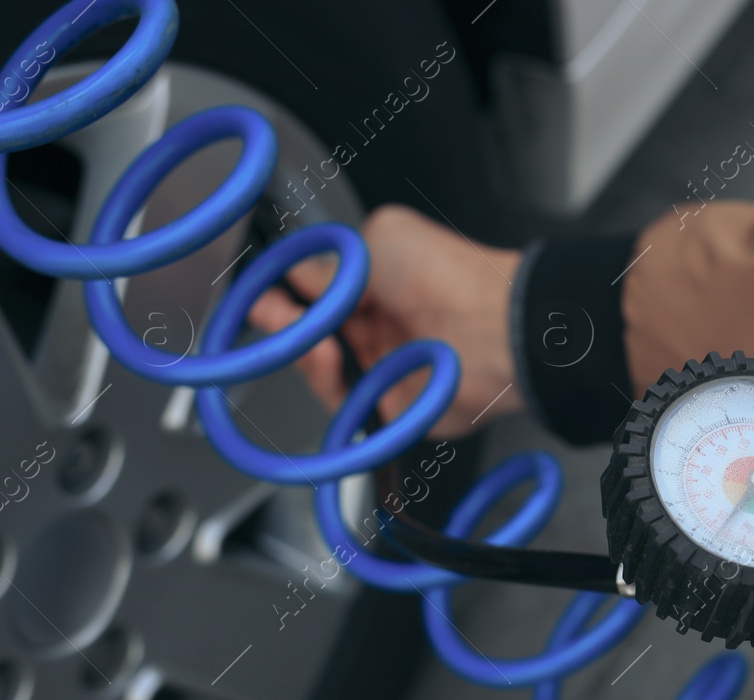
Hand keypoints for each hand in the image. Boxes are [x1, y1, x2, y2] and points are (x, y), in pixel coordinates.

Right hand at [248, 204, 522, 437]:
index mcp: (381, 288)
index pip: (318, 296)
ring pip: (322, 371)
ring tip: (309, 335)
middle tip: (273, 314)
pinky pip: (344, 405)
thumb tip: (303, 271)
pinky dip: (328, 384)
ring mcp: (385, 370)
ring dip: (304, 351)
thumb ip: (334, 257)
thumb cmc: (450, 275)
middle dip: (285, 324)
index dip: (286, 296)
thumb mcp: (382, 237)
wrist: (491, 325)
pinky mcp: (392, 408)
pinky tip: (328, 358)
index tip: (262, 293)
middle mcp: (381, 330)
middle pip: (313, 336)